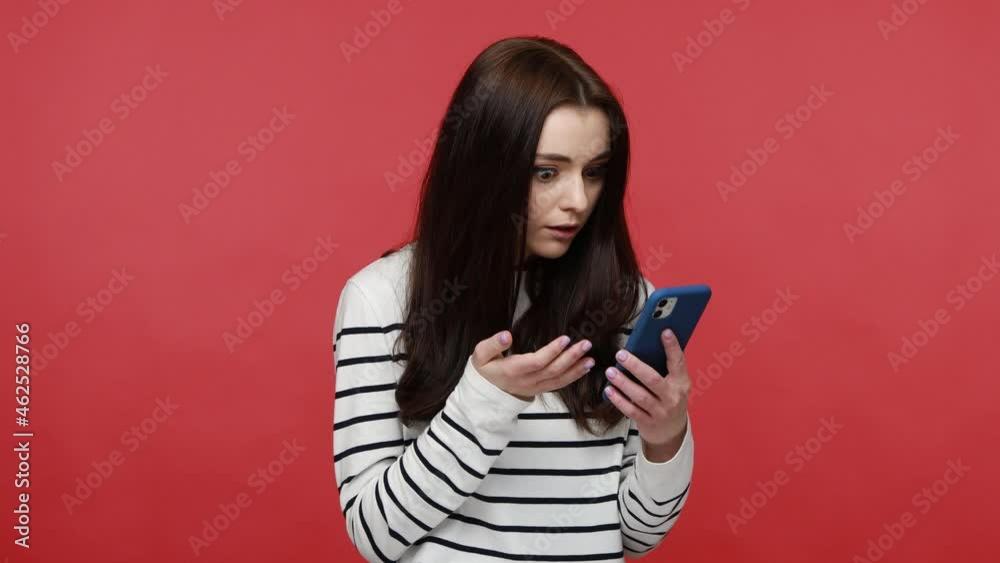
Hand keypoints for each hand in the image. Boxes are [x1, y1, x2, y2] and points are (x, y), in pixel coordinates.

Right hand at [471, 331, 594, 400]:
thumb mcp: (481, 354)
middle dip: (571, 357)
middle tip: (586, 344)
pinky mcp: (540, 389)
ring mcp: (535, 387)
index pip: (536, 362)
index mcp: (513, 371)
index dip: (552, 351)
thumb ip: (493, 344)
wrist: (485, 393)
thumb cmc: (485, 369)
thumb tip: (506, 335)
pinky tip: (584, 368)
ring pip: (559, 380)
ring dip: (576, 369)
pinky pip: (559, 385)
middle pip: (552, 370)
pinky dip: (573, 377)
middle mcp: (527, 381)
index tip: (565, 339)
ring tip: (591, 359)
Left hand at [603, 328, 689, 455]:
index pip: (678, 362)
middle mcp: (673, 397)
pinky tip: (609, 390)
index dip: (672, 347)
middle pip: (653, 380)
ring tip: (610, 371)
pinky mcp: (648, 422)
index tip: (664, 332)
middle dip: (636, 366)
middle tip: (620, 354)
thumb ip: (666, 367)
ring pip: (640, 396)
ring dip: (623, 383)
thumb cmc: (670, 399)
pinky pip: (631, 410)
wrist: (671, 432)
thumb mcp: (675, 383)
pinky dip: (619, 400)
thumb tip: (649, 342)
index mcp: (681, 383)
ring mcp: (660, 412)